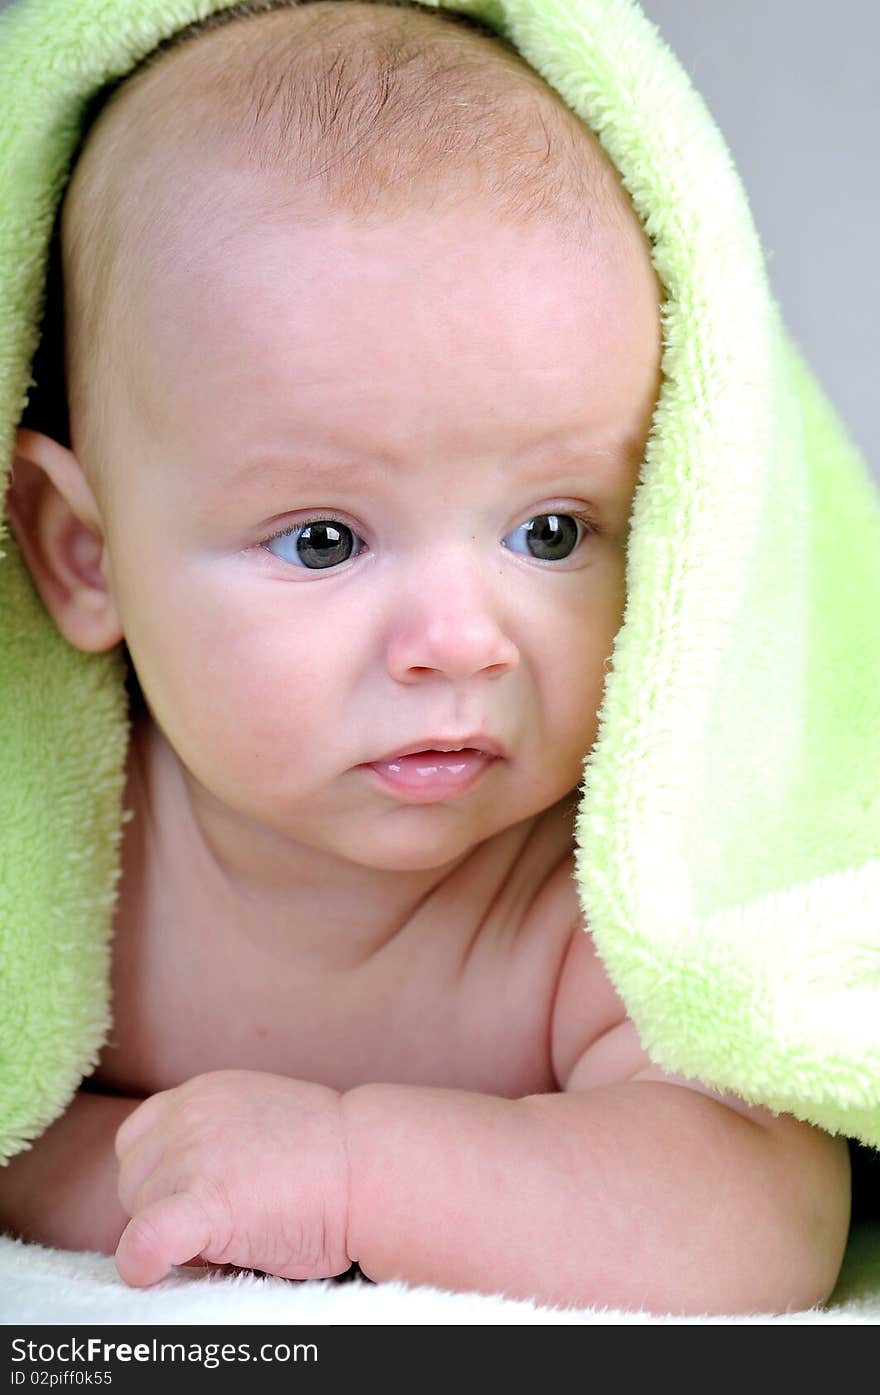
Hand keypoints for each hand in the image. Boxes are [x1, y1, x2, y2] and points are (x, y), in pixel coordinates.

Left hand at [113, 1070, 350, 1287]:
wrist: (371, 1166)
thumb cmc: (326, 1154)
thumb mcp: (256, 1116)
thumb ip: (211, 1133)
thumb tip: (177, 1186)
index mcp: (201, 1092)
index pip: (138, 1140)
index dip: (160, 1176)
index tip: (198, 1193)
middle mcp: (189, 1115)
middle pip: (135, 1181)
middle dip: (166, 1208)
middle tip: (227, 1217)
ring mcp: (195, 1155)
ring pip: (140, 1214)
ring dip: (173, 1234)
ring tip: (234, 1230)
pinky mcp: (207, 1202)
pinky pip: (147, 1238)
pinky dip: (143, 1259)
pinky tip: (150, 1272)